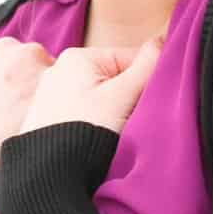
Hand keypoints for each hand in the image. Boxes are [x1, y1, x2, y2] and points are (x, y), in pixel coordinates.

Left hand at [19, 37, 161, 136]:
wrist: (48, 173)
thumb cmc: (85, 132)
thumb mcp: (123, 96)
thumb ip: (147, 66)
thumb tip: (164, 40)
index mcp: (79, 57)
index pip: (131, 59)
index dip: (148, 80)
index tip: (152, 103)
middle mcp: (61, 70)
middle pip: (115, 78)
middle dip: (129, 98)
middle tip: (132, 121)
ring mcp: (53, 95)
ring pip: (101, 97)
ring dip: (114, 113)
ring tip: (112, 134)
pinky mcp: (49, 117)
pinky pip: (84, 112)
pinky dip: (95, 123)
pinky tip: (95, 140)